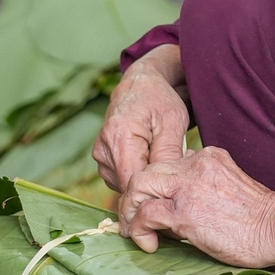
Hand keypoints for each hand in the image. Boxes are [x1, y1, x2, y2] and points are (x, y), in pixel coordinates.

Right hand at [92, 46, 188, 192]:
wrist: (140, 85)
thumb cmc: (159, 100)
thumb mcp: (173, 122)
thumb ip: (168, 153)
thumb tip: (163, 182)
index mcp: (119, 136)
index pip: (133, 181)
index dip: (154, 188)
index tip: (174, 177)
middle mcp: (104, 148)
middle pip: (129, 185)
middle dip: (153, 180)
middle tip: (174, 162)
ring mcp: (101, 156)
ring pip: (125, 185)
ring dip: (145, 177)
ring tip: (161, 156)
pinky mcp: (103, 160)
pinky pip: (122, 178)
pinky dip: (137, 172)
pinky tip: (150, 158)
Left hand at [120, 150, 274, 267]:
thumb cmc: (259, 217)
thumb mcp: (230, 186)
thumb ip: (204, 185)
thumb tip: (177, 203)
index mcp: (207, 156)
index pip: (166, 164)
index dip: (153, 187)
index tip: (150, 206)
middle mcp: (194, 164)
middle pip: (146, 171)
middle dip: (133, 196)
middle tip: (132, 219)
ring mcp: (187, 186)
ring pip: (138, 186)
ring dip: (129, 211)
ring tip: (133, 231)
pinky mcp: (183, 211)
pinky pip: (145, 215)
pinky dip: (138, 230)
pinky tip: (149, 244)